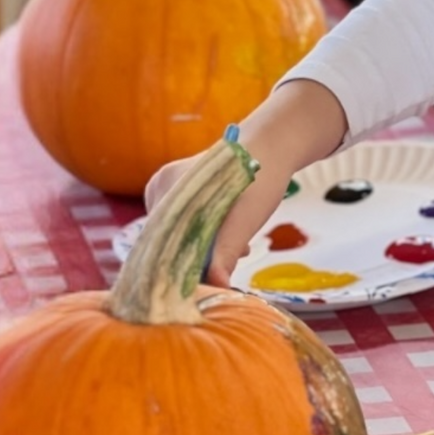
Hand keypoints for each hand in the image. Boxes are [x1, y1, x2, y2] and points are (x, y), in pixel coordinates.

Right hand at [144, 146, 289, 286]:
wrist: (273, 148)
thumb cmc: (260, 179)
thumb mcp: (245, 220)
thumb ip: (226, 253)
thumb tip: (217, 286)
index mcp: (166, 188)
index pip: (160, 241)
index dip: (179, 266)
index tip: (205, 282)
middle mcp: (162, 187)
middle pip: (169, 238)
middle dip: (197, 258)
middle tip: (230, 264)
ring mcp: (170, 188)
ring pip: (181, 232)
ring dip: (207, 247)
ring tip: (240, 248)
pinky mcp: (183, 191)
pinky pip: (187, 222)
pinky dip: (208, 235)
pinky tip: (233, 238)